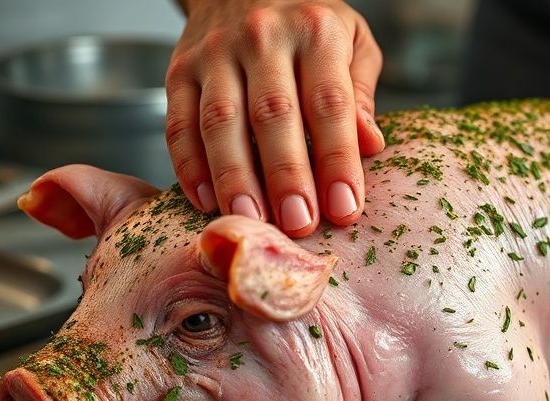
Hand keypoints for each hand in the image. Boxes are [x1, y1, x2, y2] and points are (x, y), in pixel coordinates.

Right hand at [167, 0, 385, 237]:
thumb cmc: (309, 27)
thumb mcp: (352, 44)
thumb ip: (361, 95)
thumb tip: (370, 145)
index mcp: (315, 31)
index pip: (329, 103)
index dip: (337, 160)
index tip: (345, 208)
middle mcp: (262, 36)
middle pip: (273, 115)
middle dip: (286, 176)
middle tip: (298, 225)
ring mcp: (215, 52)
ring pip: (221, 121)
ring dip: (235, 178)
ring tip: (251, 222)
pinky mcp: (179, 69)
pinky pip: (179, 123)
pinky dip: (189, 166)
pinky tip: (204, 201)